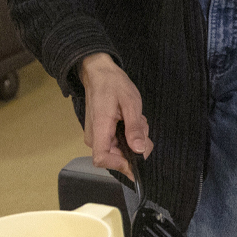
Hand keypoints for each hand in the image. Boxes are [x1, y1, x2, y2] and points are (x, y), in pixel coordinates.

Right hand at [78, 53, 152, 172]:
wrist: (99, 73)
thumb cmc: (113, 84)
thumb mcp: (131, 103)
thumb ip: (134, 128)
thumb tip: (139, 150)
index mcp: (99, 129)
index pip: (101, 159)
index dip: (120, 164)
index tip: (137, 156)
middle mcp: (94, 137)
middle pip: (116, 157)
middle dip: (135, 147)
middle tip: (142, 127)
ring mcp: (97, 136)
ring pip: (120, 150)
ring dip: (134, 139)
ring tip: (137, 119)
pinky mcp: (102, 134)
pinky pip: (118, 143)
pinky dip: (129, 134)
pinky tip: (132, 120)